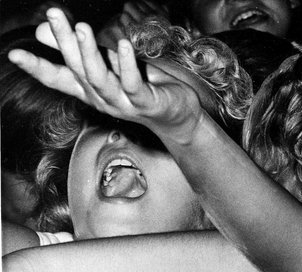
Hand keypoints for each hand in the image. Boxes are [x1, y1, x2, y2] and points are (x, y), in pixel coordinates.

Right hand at [8, 8, 204, 143]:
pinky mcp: (146, 102)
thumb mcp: (108, 66)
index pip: (58, 80)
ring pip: (101, 78)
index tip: (14, 55)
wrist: (177, 116)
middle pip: (78, 70)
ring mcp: (124, 103)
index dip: (37, 68)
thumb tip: (42, 31)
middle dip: (65, 42)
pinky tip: (120, 44)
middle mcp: (102, 98)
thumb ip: (78, 51)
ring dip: (90, 53)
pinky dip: (126, 64)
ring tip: (83, 28)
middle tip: (54, 15)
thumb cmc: (142, 88)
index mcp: (90, 90)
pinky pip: (133, 83)